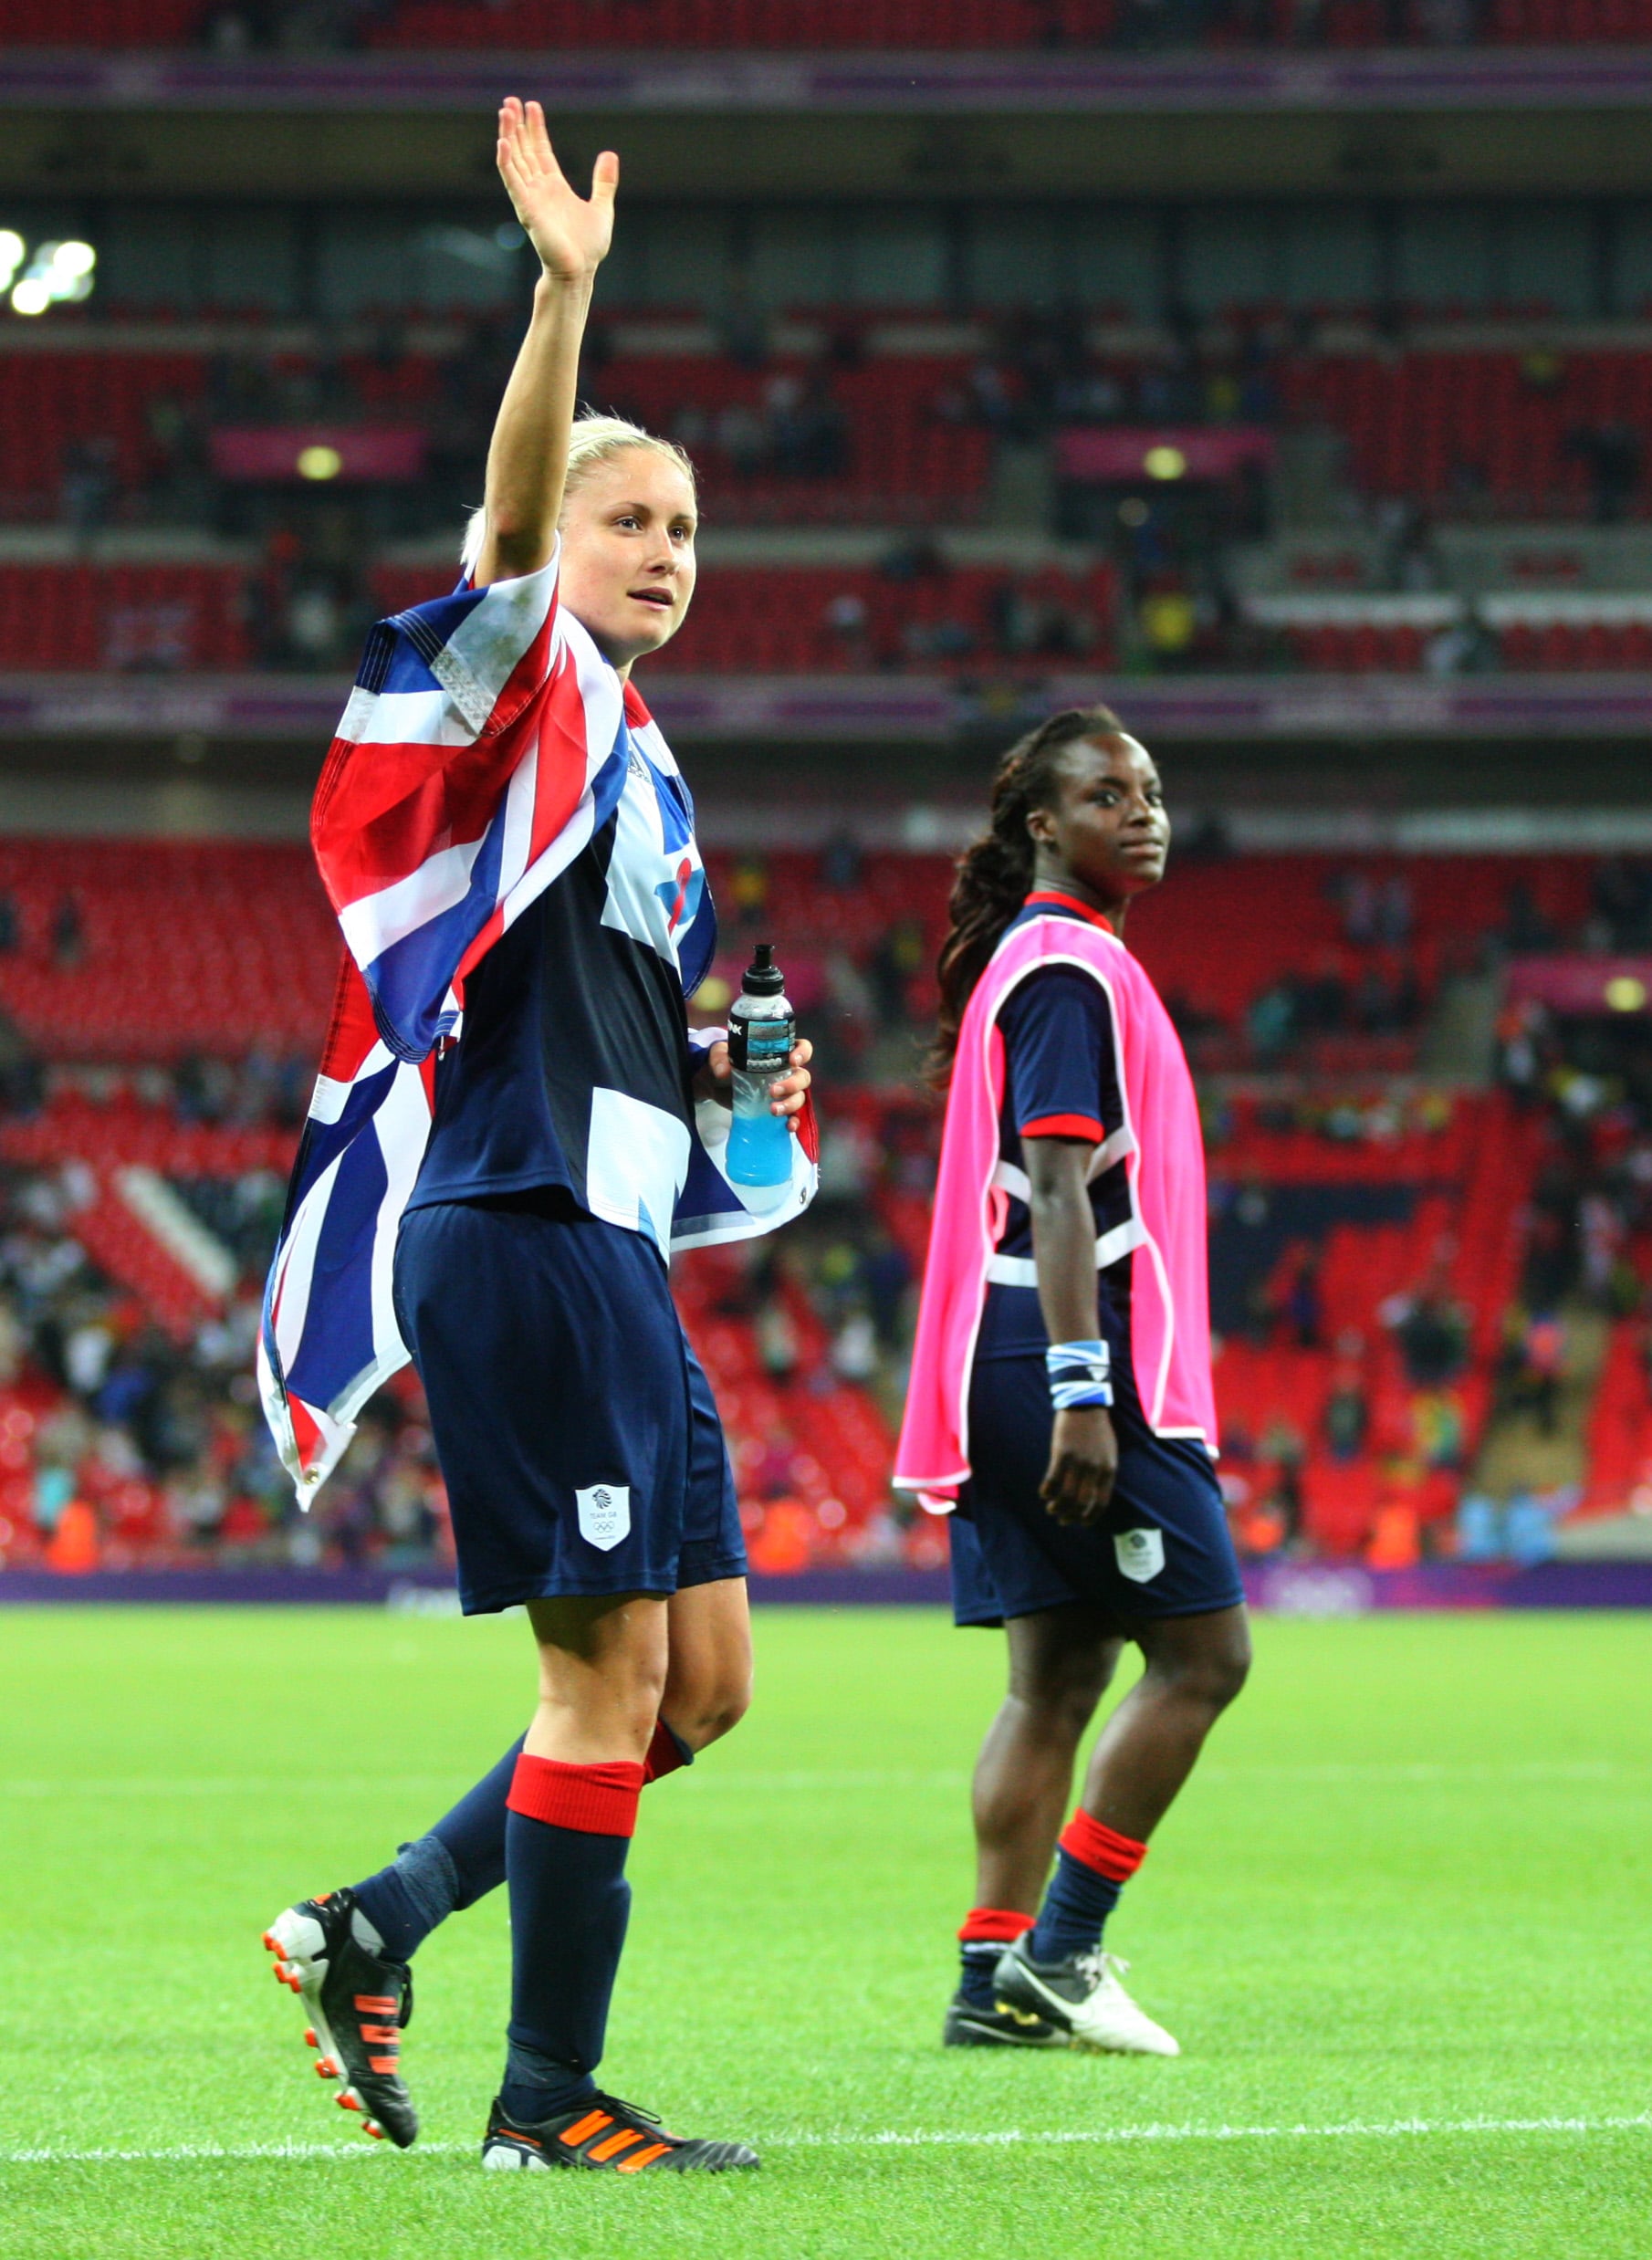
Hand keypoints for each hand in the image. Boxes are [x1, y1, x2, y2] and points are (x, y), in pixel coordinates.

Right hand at [496, 98, 616, 282]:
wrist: (580, 271)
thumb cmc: (588, 247)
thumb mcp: (602, 207)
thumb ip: (604, 182)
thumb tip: (609, 154)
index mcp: (555, 187)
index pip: (541, 150)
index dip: (536, 128)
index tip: (532, 106)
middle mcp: (539, 189)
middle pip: (524, 150)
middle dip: (517, 125)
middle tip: (510, 100)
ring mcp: (531, 198)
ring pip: (515, 161)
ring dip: (508, 136)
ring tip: (504, 111)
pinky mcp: (527, 210)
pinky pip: (513, 183)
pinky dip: (506, 164)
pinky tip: (501, 144)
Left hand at [694, 1036, 813, 1131]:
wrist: (715, 1085)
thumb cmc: (723, 1063)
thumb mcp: (719, 1055)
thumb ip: (719, 1058)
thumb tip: (723, 1071)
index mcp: (778, 1053)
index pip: (801, 1048)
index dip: (802, 1052)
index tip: (792, 1061)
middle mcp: (785, 1071)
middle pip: (802, 1077)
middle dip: (792, 1085)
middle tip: (772, 1091)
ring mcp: (783, 1092)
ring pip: (799, 1097)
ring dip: (790, 1104)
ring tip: (773, 1110)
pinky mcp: (778, 1108)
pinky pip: (794, 1115)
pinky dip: (794, 1121)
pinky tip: (788, 1126)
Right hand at [1040, 1405, 1117, 1527]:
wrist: (1086, 1405)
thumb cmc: (1097, 1429)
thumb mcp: (1109, 1453)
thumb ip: (1103, 1472)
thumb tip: (1094, 1494)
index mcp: (1109, 1470)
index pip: (1101, 1503)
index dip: (1090, 1517)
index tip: (1080, 1522)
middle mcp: (1095, 1469)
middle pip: (1082, 1503)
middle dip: (1071, 1516)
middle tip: (1062, 1519)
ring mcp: (1078, 1462)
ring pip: (1066, 1495)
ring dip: (1057, 1507)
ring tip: (1051, 1508)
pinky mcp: (1062, 1453)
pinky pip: (1053, 1480)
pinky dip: (1047, 1491)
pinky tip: (1043, 1493)